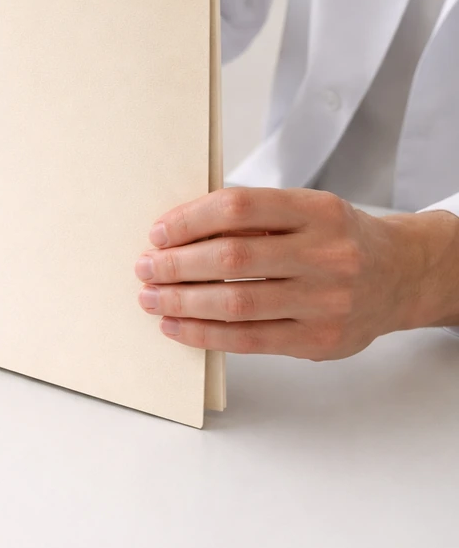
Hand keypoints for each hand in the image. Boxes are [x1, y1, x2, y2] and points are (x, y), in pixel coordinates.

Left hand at [134, 188, 458, 359]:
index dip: (189, 220)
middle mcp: (326, 254)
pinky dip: (204, 334)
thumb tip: (176, 233)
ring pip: (236, 303)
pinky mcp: (319, 339)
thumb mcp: (304, 211)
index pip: (238, 207)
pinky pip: (248, 340)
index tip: (158, 234)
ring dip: (182, 302)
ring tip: (152, 298)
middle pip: (232, 257)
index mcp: (316, 210)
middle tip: (146, 267)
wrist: (401, 275)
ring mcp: (326, 300)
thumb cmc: (337, 239)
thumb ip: (252, 218)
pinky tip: (177, 327)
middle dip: (177, 264)